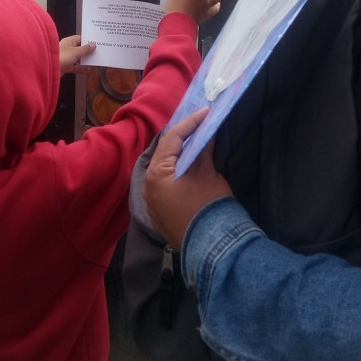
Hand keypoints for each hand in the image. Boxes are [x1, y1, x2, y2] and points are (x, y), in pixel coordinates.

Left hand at [59, 36, 95, 74]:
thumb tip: (94, 44)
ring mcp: (66, 57)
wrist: (49, 69)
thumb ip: (85, 49)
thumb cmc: (62, 57)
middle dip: (88, 51)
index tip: (97, 42)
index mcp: (69, 41)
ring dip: (85, 60)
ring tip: (95, 61)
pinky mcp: (65, 66)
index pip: (80, 38)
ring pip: (77, 58)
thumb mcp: (76, 52)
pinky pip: (75, 66)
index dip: (88, 40)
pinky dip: (80, 68)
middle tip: (98, 52)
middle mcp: (67, 48)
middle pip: (79, 48)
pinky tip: (88, 70)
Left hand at [144, 110, 231, 250]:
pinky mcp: (158, 214)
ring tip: (196, 143)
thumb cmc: (209, 206)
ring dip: (178, 156)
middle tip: (200, 125)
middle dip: (182, 138)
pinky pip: (164, 185)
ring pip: (163, 169)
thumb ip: (204, 150)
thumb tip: (206, 133)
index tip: (206, 112)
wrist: (213, 247)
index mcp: (157, 173)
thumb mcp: (208, 173)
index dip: (191, 123)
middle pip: (164, 153)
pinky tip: (189, 167)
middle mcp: (147, 186)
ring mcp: (151, 202)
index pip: (172, 139)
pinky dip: (176, 173)